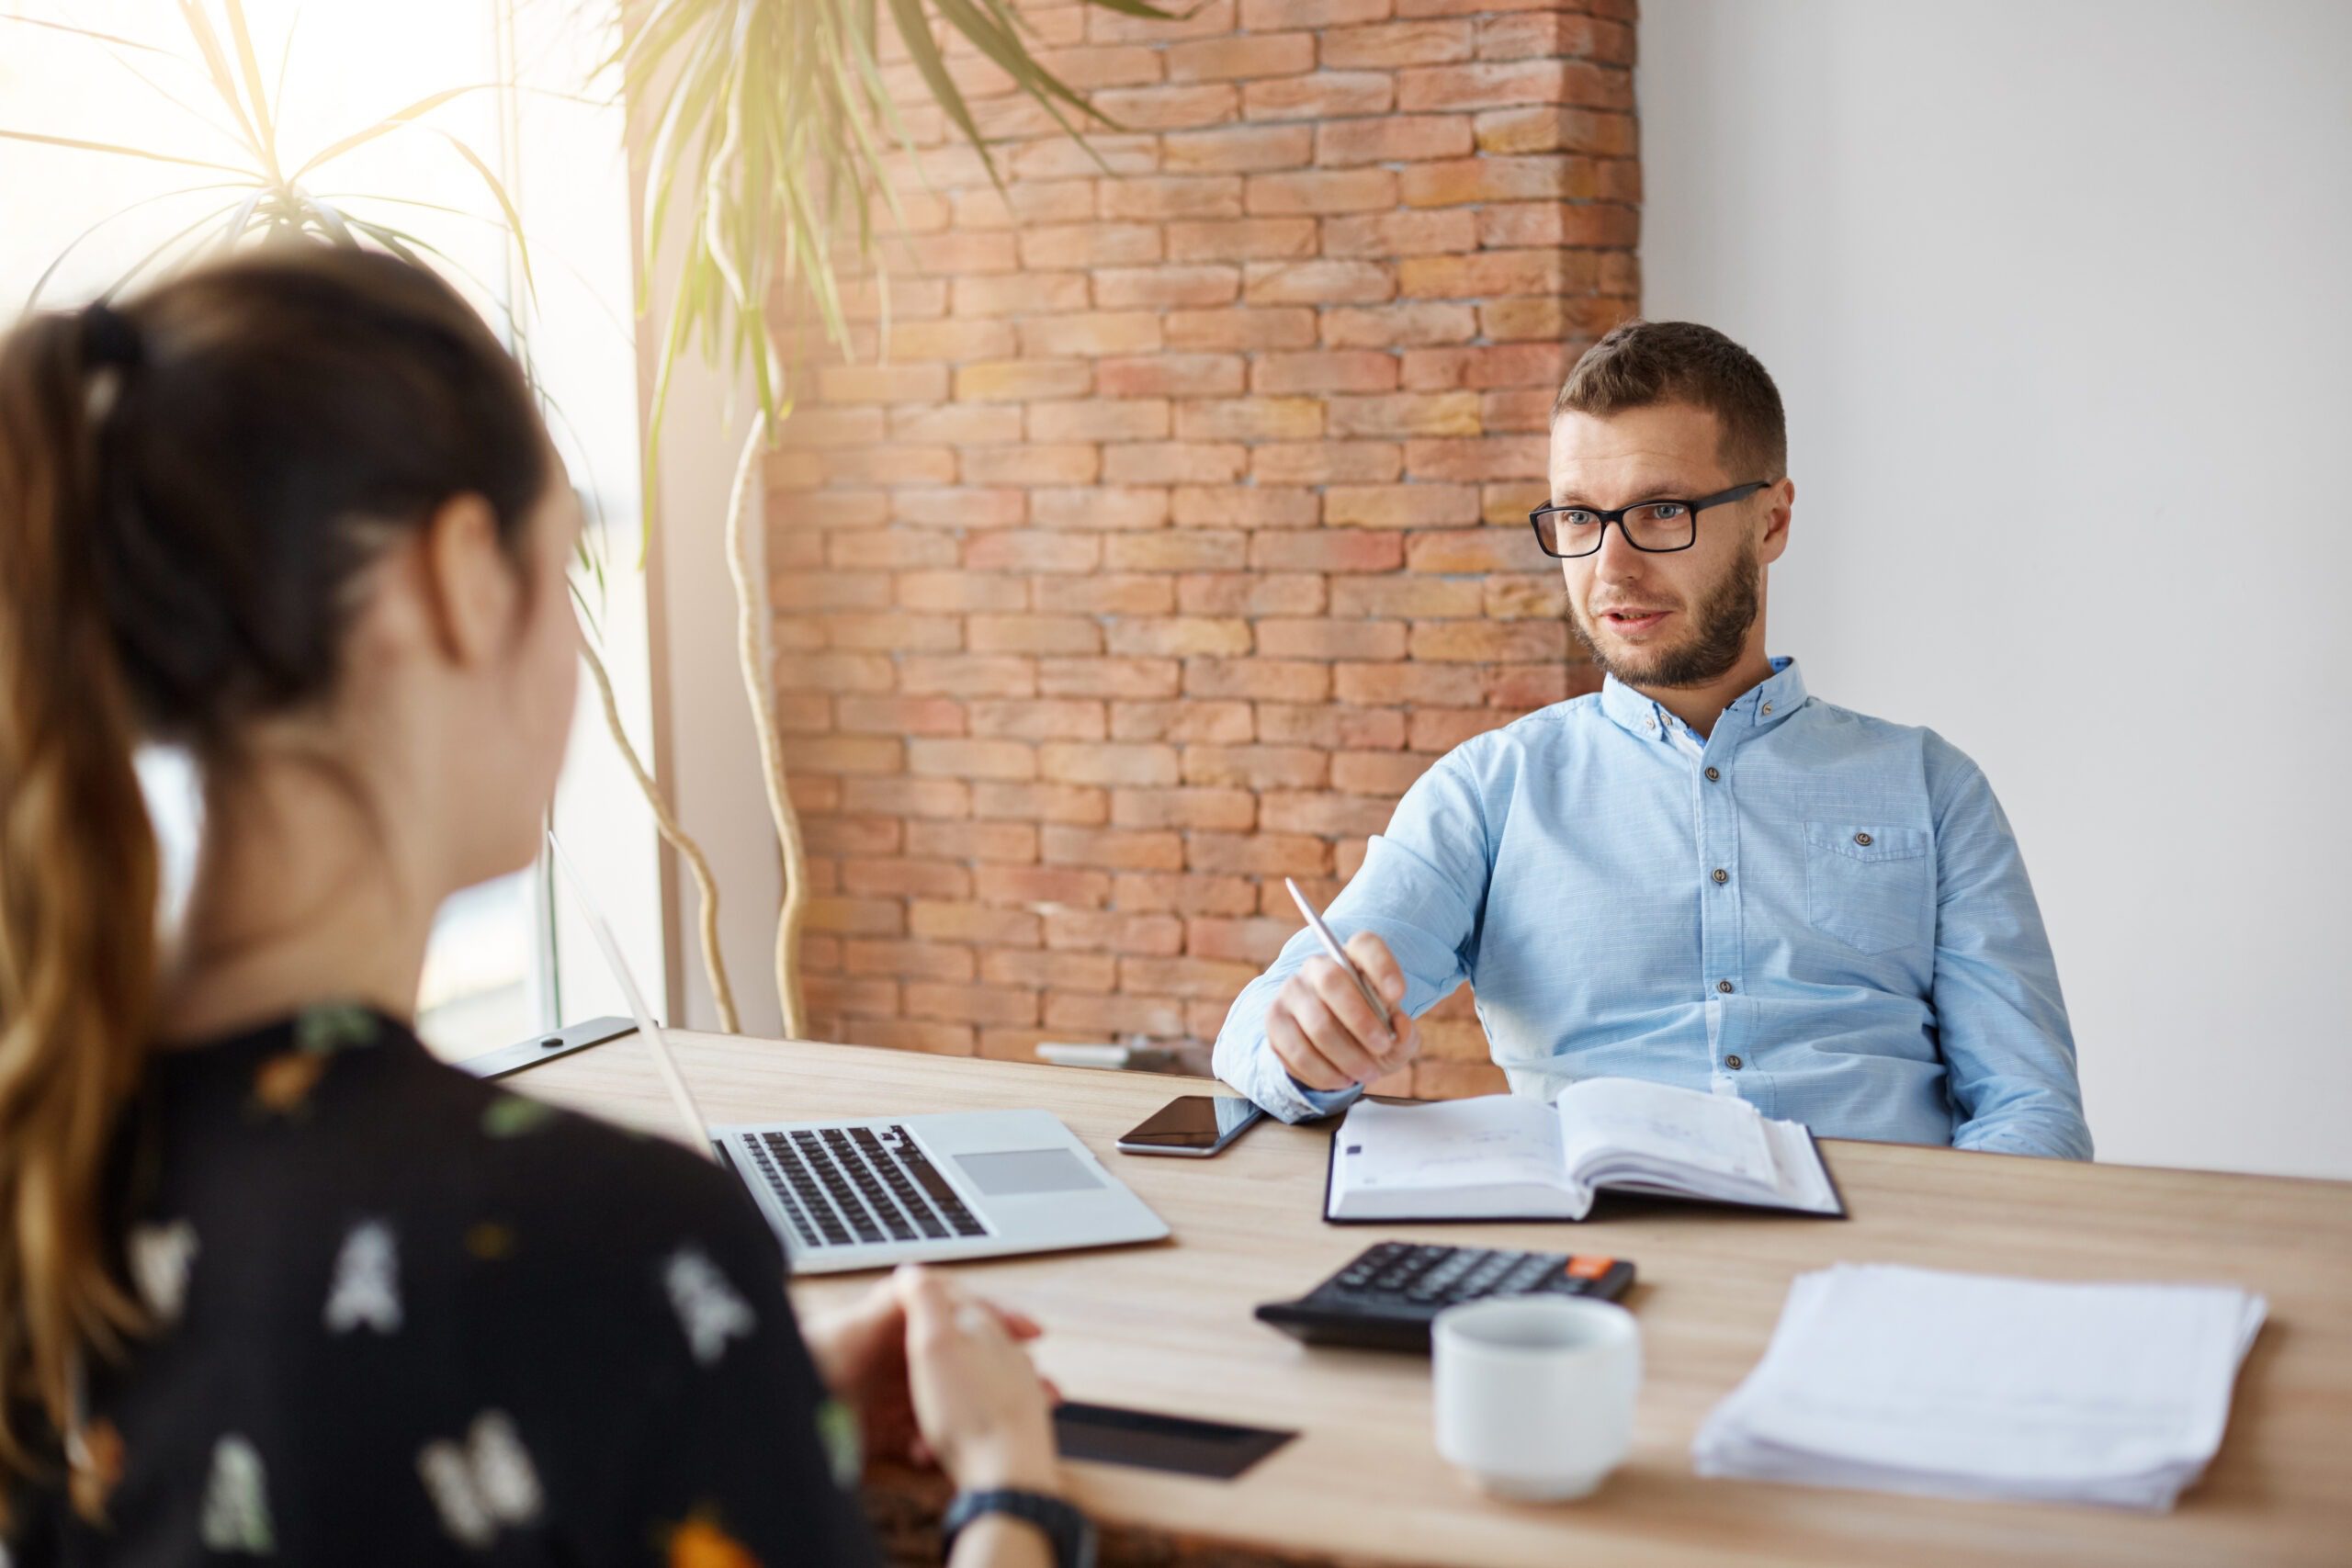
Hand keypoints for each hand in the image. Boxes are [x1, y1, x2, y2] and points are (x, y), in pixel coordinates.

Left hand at [803, 1272, 1047, 1472]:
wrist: (769, 1409)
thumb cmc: (804, 1360)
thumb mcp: (851, 1327)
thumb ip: (889, 1303)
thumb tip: (918, 1273)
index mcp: (895, 1321)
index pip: (957, 1311)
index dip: (996, 1317)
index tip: (1030, 1333)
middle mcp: (898, 1353)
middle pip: (965, 1356)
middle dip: (1004, 1372)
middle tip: (1042, 1388)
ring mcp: (893, 1392)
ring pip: (952, 1399)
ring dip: (979, 1412)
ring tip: (1014, 1424)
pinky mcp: (883, 1431)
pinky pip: (925, 1435)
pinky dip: (939, 1445)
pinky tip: (940, 1456)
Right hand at [1266, 931, 1418, 1092]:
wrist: (1330, 1052)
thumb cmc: (1369, 1036)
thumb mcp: (1395, 1038)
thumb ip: (1406, 1035)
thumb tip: (1399, 1025)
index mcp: (1352, 958)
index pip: (1365, 945)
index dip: (1382, 967)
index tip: (1398, 995)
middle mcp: (1317, 967)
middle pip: (1331, 981)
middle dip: (1361, 1020)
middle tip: (1383, 1047)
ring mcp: (1291, 992)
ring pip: (1316, 1023)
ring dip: (1347, 1056)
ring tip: (1367, 1073)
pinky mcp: (1274, 1022)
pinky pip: (1298, 1051)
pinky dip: (1325, 1073)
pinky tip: (1342, 1079)